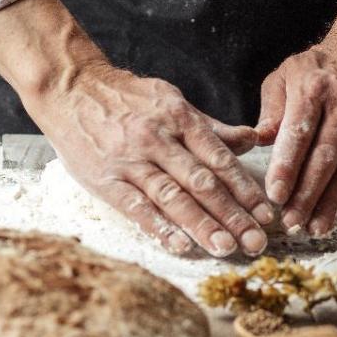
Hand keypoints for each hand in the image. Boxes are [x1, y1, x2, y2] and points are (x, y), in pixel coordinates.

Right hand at [34, 61, 273, 256]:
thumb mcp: (171, 100)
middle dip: (232, 215)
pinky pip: (136, 207)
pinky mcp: (106, 179)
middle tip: (255, 241)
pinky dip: (159, 227)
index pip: (220, 159)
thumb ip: (210, 126)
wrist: (70, 88)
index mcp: (178, 118)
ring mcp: (130, 161)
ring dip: (202, 225)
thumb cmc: (124, 97)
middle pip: (202, 182)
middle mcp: (158, 140)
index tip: (265, 213)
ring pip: (173, 197)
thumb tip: (252, 139)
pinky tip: (180, 245)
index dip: (245, 189)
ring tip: (225, 247)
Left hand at [256, 33, 336, 236]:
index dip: (287, 167)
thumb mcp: (286, 75)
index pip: (299, 134)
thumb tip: (260, 139)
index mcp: (314, 89)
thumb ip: (271, 108)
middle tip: (292, 222)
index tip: (274, 195)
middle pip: (325, 158)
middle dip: (307, 195)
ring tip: (316, 228)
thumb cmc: (319, 69)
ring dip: (332, 204)